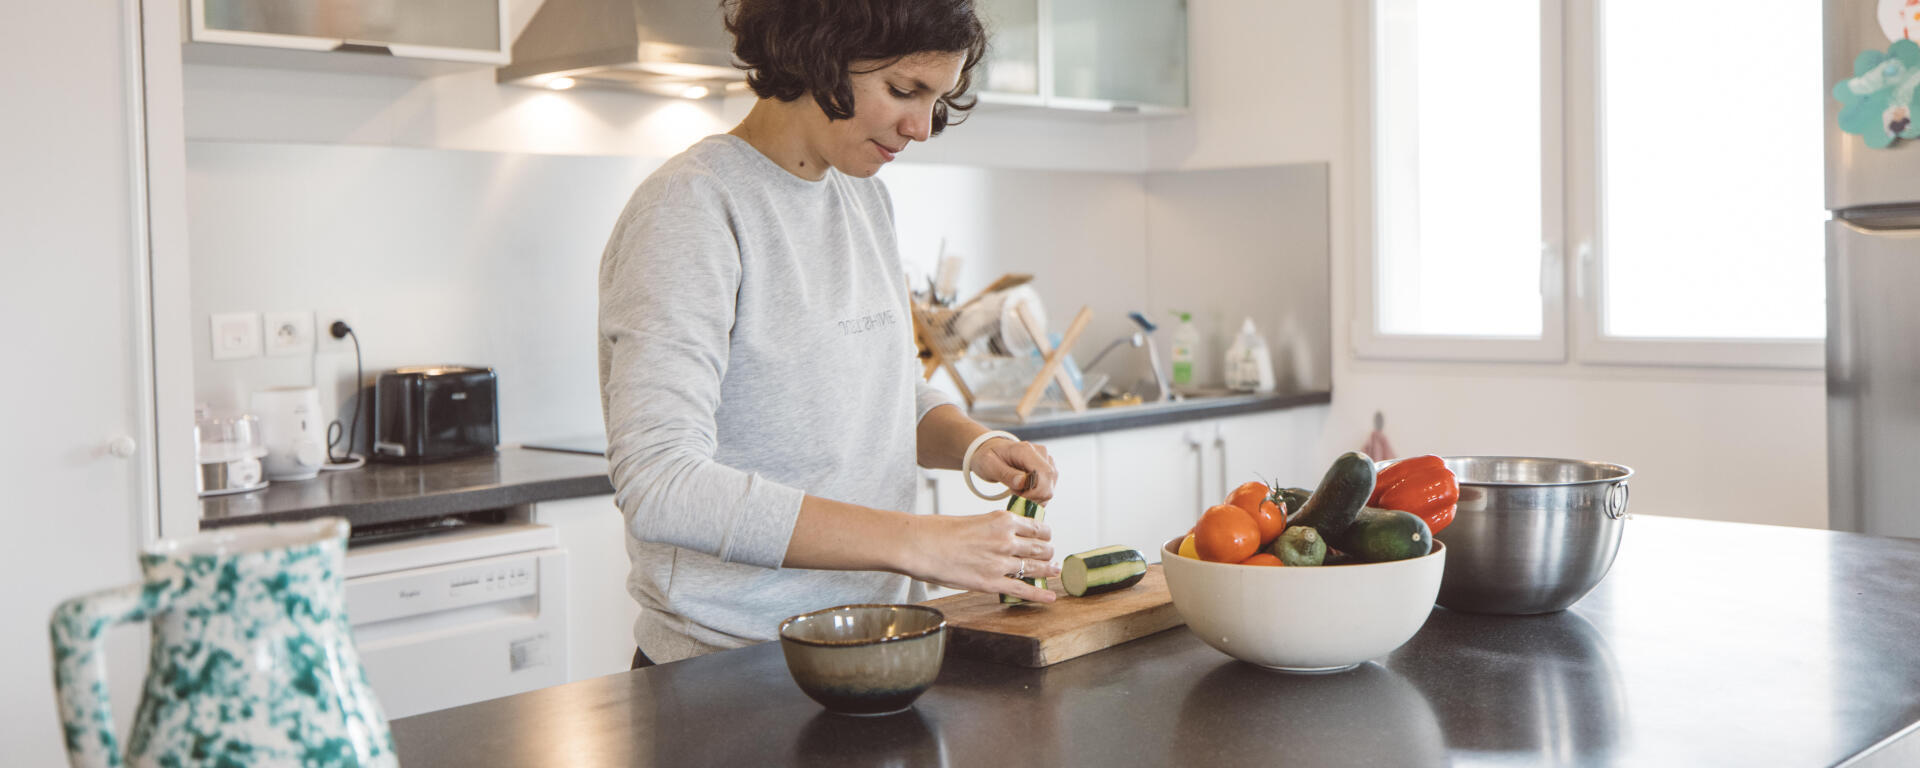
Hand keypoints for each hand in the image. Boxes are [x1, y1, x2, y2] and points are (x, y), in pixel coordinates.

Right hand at [902, 509, 1060, 602]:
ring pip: (1036, 567)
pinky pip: (1023, 590)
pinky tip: (1049, 598)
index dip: (1045, 534)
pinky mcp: (991, 582)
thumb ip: (993, 527)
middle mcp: (1007, 540)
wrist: (920, 545)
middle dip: (1048, 552)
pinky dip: (1039, 595)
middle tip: (1050, 555)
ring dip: (1048, 570)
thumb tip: (1003, 536)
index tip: (1045, 537)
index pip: (1037, 527)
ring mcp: (1001, 563)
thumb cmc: (939, 530)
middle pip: (1041, 547)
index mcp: (1003, 520)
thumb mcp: (974, 519)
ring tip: (1054, 572)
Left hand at [971, 437, 1057, 502]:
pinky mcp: (1049, 470)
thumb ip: (1006, 474)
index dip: (1035, 492)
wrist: (993, 450)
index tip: (1018, 499)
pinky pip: (1048, 490)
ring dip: (1033, 498)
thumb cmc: (989, 456)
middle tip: (1014, 495)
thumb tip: (1022, 483)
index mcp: (1026, 450)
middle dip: (1032, 498)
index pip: (1044, 473)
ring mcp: (1048, 462)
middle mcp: (1041, 454)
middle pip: (1049, 484)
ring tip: (1016, 490)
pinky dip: (1035, 497)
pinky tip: (1022, 491)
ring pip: (1049, 490)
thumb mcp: (989, 465)